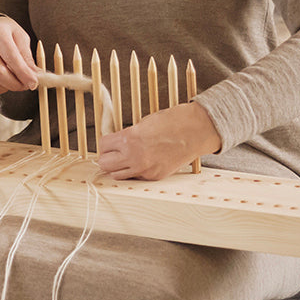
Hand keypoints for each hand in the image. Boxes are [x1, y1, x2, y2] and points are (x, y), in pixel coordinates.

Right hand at [0, 16, 37, 94]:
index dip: (23, 72)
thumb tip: (36, 75)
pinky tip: (6, 79)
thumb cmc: (7, 33)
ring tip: (17, 79)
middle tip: (28, 84)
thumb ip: (27, 57)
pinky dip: (1, 87)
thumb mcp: (21, 38)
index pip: (10, 56)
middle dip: (16, 83)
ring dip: (10, 86)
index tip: (34, 82)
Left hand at [96, 103, 222, 180]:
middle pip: (104, 164)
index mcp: (130, 139)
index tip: (110, 142)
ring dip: (119, 167)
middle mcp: (135, 157)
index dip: (106, 143)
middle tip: (115, 151)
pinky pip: (136, 178)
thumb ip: (127, 135)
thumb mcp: (143, 123)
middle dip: (108, 157)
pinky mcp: (155, 177)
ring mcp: (145, 169)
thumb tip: (117, 143)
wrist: (196, 130)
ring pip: (117, 175)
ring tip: (127, 158)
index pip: (102, 146)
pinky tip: (143, 162)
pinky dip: (135, 172)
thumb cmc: (172, 121)